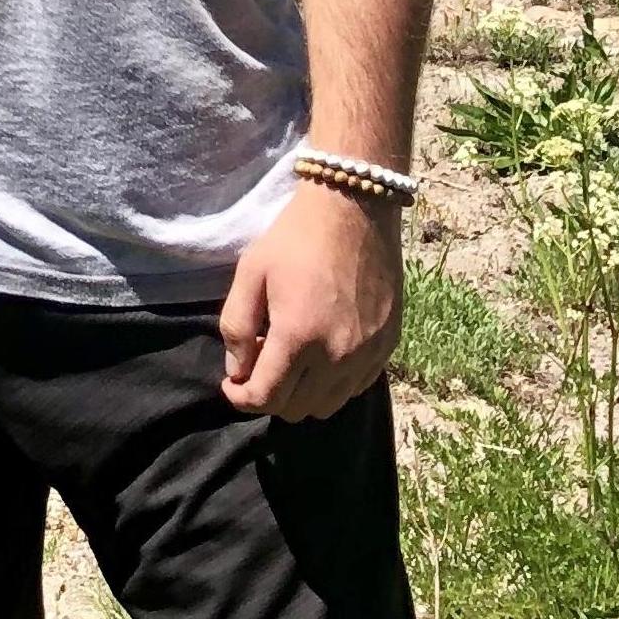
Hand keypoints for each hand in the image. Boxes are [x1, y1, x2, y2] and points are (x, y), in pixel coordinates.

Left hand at [219, 178, 402, 420]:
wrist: (355, 210)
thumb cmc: (295, 238)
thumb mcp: (250, 273)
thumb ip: (237, 327)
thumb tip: (237, 371)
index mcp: (299, 337)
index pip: (266, 398)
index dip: (241, 398)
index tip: (231, 384)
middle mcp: (338, 357)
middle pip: (296, 409)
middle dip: (269, 395)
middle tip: (259, 361)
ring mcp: (368, 355)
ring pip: (327, 406)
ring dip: (301, 395)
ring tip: (289, 359)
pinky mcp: (387, 347)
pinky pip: (355, 388)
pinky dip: (332, 384)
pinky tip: (320, 354)